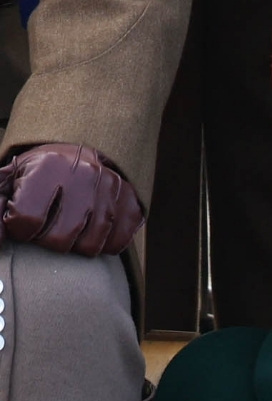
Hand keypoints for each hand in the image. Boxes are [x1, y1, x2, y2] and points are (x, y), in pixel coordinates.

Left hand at [0, 142, 144, 255]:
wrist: (76, 154)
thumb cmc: (36, 175)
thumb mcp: (8, 183)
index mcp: (48, 166)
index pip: (26, 222)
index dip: (21, 229)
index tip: (25, 220)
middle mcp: (84, 173)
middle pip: (60, 240)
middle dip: (48, 241)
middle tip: (48, 226)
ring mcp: (111, 186)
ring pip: (91, 246)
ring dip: (76, 245)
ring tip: (69, 228)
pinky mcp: (131, 198)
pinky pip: (118, 242)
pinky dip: (105, 245)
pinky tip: (93, 231)